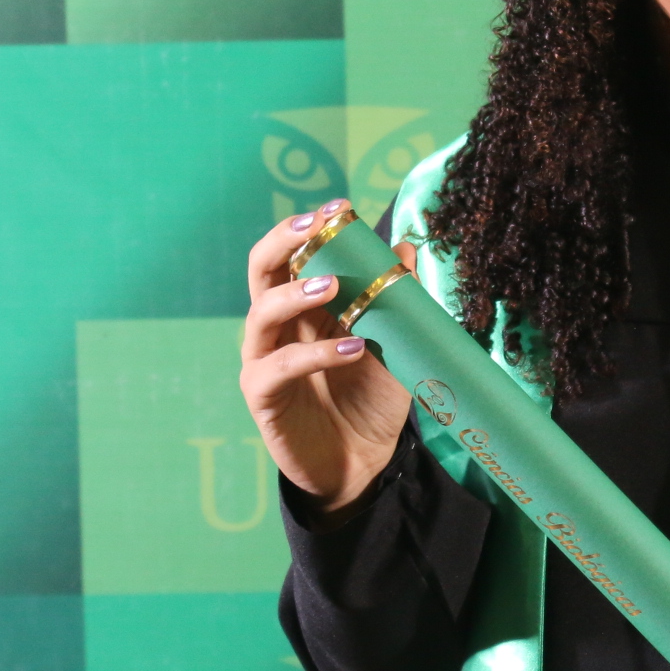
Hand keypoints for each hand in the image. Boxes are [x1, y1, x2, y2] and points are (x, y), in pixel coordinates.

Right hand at [241, 200, 417, 512]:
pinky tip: (351, 349)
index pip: (294, 254)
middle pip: (262, 270)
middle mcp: (278, 327)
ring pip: (261, 313)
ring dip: (296, 293)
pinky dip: (314, 354)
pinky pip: (278, 367)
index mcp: (303, 307)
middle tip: (316, 224)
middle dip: (285, 240)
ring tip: (333, 285)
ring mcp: (264, 360)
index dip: (310, 227)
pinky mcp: (263, 397)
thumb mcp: (395, 347)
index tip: (341, 205)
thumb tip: (408, 249)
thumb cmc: (372, 400)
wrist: (364, 465)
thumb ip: (398, 301)